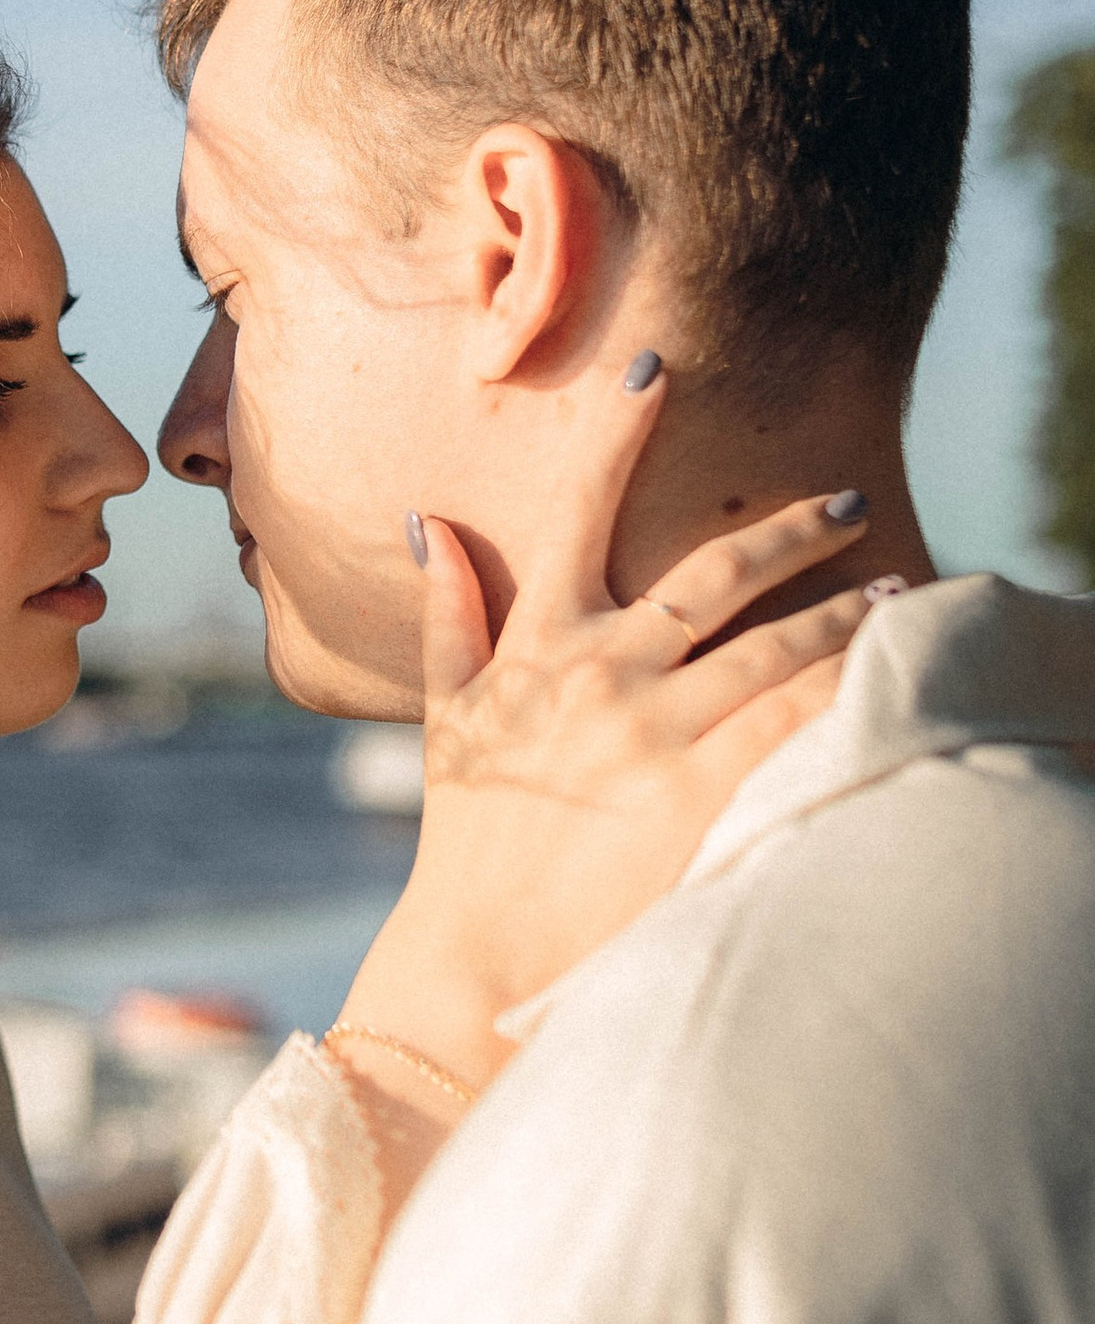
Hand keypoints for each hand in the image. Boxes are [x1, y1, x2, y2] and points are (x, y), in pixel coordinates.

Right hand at [329, 364, 872, 1140]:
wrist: (478, 956)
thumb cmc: (466, 843)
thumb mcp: (446, 718)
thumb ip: (447, 615)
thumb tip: (431, 522)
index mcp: (540, 644)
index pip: (579, 510)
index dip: (616, 433)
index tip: (654, 367)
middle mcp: (601, 671)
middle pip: (714, 572)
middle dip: (791, 529)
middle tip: (849, 500)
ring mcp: (653, 730)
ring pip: (773, 645)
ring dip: (841, 614)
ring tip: (893, 596)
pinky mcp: (699, 791)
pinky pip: (793, 723)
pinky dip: (844, 690)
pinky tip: (887, 676)